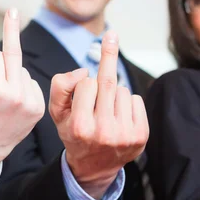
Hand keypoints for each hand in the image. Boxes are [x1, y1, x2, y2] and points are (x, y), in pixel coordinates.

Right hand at [0, 8, 44, 168]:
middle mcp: (16, 96)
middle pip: (12, 56)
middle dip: (6, 47)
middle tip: (12, 18)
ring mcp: (31, 103)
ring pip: (22, 70)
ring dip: (10, 75)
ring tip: (0, 94)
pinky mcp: (40, 107)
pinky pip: (31, 82)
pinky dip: (21, 86)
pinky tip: (12, 99)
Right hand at [49, 31, 148, 199]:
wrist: (95, 166)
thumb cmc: (75, 132)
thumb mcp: (58, 112)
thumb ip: (61, 86)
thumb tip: (84, 70)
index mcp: (80, 126)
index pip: (87, 84)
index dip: (85, 83)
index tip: (85, 84)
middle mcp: (104, 132)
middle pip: (108, 83)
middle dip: (108, 59)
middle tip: (111, 34)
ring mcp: (125, 135)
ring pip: (123, 91)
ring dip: (115, 93)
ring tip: (107, 111)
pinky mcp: (141, 136)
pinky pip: (137, 100)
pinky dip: (129, 102)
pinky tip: (120, 116)